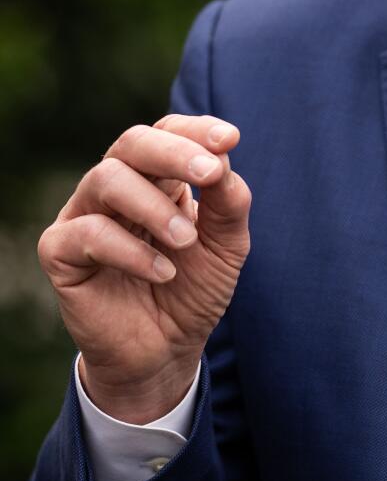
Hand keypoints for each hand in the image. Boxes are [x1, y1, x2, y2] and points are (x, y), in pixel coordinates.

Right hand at [38, 115, 251, 423]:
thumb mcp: (226, 246)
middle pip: (132, 143)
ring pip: (107, 179)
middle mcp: (117, 188)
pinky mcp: (61, 253)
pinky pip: (86, 233)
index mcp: (158, 177)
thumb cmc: (194, 289)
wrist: (166, 350)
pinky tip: (163, 273)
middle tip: (209, 173)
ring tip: (187, 240)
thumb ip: (229, 203)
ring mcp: (85, 216)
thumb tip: (223, 162)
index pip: (168, 133)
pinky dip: (130, 250)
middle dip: (174, 152)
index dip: (196, 130)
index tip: (231, 140)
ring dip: (155, 206)